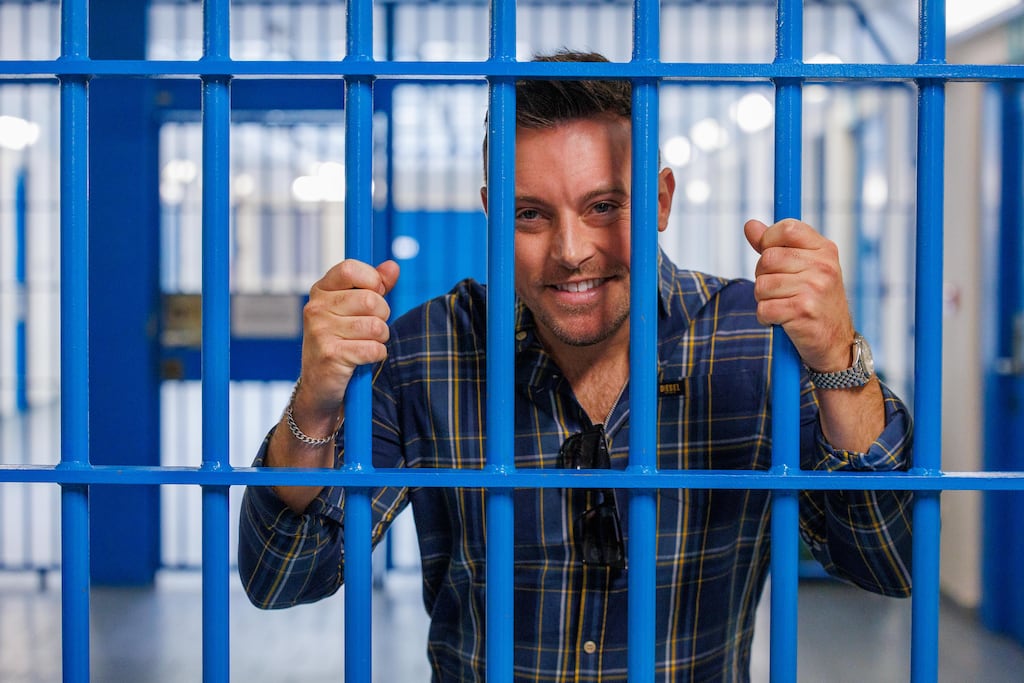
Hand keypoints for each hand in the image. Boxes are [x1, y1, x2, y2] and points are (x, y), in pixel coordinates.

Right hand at [296, 259, 399, 422]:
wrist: (320, 384)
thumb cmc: (342, 341)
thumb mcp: (354, 308)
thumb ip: (375, 285)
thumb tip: (393, 266)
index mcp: (321, 290)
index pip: (350, 269)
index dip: (372, 281)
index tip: (374, 294)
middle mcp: (316, 308)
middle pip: (371, 300)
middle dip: (383, 315)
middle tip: (372, 327)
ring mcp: (320, 332)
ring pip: (376, 326)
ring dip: (381, 338)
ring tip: (367, 343)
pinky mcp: (330, 356)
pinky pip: (373, 349)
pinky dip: (377, 355)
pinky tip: (364, 357)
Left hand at [743, 218, 854, 371]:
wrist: (835, 343)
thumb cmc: (815, 302)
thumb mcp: (803, 268)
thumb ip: (775, 246)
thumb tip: (749, 225)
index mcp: (825, 250)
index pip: (787, 229)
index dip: (769, 240)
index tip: (769, 253)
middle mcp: (823, 267)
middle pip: (768, 259)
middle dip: (763, 276)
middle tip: (779, 290)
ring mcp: (815, 289)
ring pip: (762, 285)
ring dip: (764, 300)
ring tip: (783, 306)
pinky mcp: (803, 312)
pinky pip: (763, 308)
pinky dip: (765, 318)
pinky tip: (780, 320)